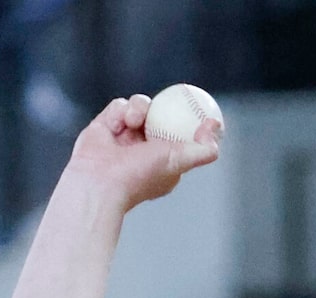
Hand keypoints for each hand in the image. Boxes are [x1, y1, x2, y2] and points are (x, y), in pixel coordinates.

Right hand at [65, 95, 220, 214]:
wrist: (99, 181)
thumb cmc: (139, 175)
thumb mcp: (179, 161)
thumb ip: (203, 149)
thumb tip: (217, 126)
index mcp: (165, 161)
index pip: (182, 135)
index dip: (190, 121)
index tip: (199, 108)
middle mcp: (145, 149)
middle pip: (161, 116)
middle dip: (165, 109)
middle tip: (173, 98)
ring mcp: (125, 137)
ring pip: (140, 106)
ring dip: (139, 107)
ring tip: (134, 120)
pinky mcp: (105, 126)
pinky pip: (119, 106)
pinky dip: (119, 112)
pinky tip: (116, 125)